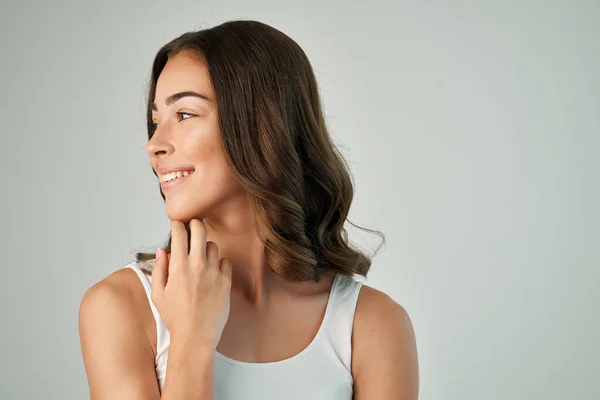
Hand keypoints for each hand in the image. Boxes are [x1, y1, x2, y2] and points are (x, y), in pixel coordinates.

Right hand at [151, 219, 232, 348]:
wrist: (196, 336)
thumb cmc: (176, 317)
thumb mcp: (158, 294)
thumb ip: (159, 269)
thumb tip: (161, 251)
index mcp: (178, 266)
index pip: (179, 234)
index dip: (177, 224)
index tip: (177, 223)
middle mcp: (198, 265)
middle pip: (200, 230)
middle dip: (195, 224)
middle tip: (193, 226)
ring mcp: (214, 272)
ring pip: (213, 245)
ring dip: (206, 247)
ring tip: (201, 256)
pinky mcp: (226, 281)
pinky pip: (225, 262)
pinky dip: (219, 263)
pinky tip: (213, 271)